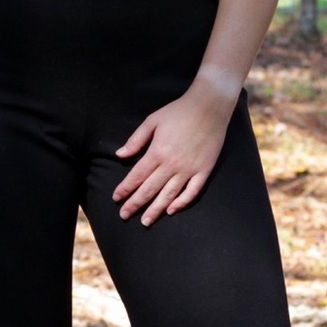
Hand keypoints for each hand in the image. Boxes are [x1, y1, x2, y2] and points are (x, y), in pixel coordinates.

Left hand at [113, 74, 238, 225]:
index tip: (116, 198)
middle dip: (135, 204)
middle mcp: (172, 164)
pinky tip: (171, 210)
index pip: (136, 176)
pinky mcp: (204, 170)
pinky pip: (192, 192)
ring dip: (155, 210)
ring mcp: (189, 169)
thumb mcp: (153, 121)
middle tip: (124, 215)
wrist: (210, 105)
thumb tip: (120, 155)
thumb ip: (136, 140)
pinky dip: (181, 203)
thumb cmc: (179, 111)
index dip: (125, 189)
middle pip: (149, 189)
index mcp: (157, 152)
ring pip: (169, 195)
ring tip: (145, 221)